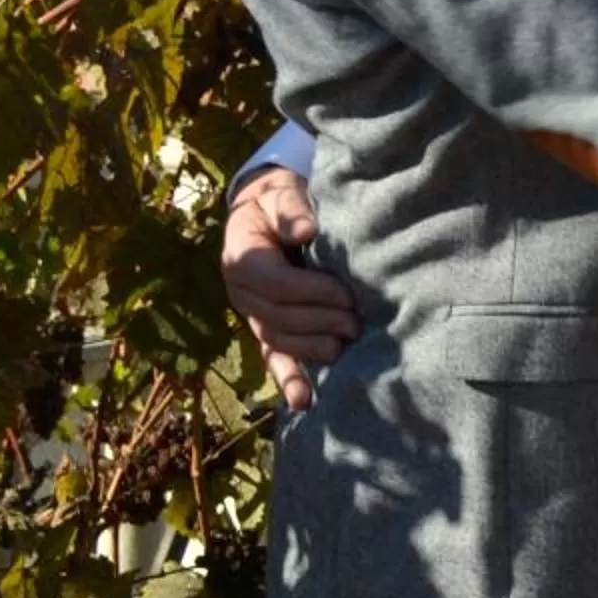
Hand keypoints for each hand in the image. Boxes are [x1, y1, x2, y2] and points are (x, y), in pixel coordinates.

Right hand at [222, 167, 358, 411]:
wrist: (266, 214)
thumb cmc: (279, 202)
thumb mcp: (280, 195)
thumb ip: (291, 209)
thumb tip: (305, 231)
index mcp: (241, 260)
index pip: (277, 285)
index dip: (312, 292)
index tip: (346, 293)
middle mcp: (241, 293)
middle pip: (279, 317)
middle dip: (320, 322)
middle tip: (356, 322)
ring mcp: (252, 315)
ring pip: (278, 341)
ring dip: (311, 350)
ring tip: (343, 347)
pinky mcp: (266, 329)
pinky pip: (273, 359)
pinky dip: (289, 381)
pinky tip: (304, 402)